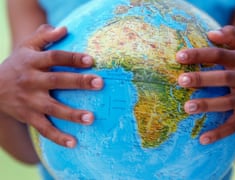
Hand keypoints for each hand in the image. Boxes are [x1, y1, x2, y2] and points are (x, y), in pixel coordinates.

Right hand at [0, 24, 103, 147]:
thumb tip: (65, 28)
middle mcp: (31, 80)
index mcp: (33, 61)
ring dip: (71, 114)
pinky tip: (73, 143)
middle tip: (99, 83)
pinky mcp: (28, 116)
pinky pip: (44, 129)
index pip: (55, 57)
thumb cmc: (17, 64)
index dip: (72, 58)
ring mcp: (29, 100)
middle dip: (78, 82)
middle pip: (57, 80)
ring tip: (91, 118)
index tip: (91, 60)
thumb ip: (44, 37)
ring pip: (52, 108)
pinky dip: (57, 137)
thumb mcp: (26, 47)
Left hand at [176, 26, 234, 144]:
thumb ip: (232, 36)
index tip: (179, 56)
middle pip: (223, 77)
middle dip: (202, 79)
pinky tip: (203, 139)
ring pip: (226, 102)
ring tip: (187, 107)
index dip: (200, 55)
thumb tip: (211, 33)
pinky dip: (219, 133)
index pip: (219, 54)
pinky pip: (234, 125)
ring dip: (207, 105)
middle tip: (181, 80)